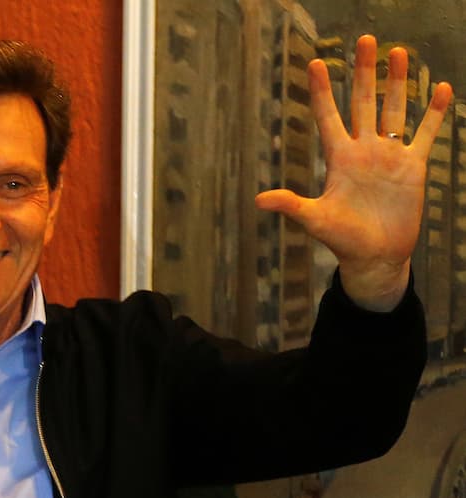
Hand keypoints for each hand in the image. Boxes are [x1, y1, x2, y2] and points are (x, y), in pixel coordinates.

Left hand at [255, 35, 452, 310]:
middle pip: (362, 102)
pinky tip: (439, 88)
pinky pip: (425, 135)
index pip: (327, 115)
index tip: (314, 63)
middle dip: (363, 72)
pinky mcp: (413, 168)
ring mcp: (388, 156)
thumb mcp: (315, 220)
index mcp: (338, 158)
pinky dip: (433, 114)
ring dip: (396, 82)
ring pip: (394, 110)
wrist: (374, 257)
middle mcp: (363, 150)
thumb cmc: (342, 240)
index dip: (321, 91)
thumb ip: (292, 205)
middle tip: (365, 40)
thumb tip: (259, 201)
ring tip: (399, 52)